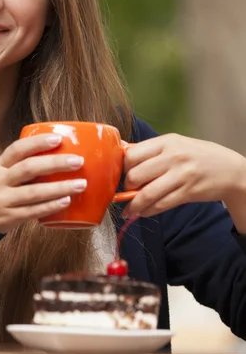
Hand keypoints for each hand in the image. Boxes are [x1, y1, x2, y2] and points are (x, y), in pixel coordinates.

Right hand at [0, 134, 85, 232]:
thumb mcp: (0, 172)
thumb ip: (22, 164)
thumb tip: (59, 153)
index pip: (17, 149)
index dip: (37, 143)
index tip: (58, 139)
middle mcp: (0, 181)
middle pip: (28, 169)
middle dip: (55, 164)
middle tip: (78, 161)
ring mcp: (4, 200)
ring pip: (33, 192)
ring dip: (59, 188)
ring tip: (81, 184)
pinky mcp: (10, 217)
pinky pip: (33, 211)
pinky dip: (50, 206)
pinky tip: (66, 201)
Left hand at [122, 133, 245, 218]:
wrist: (231, 170)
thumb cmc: (199, 155)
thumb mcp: (176, 144)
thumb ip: (151, 149)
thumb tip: (122, 151)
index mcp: (166, 142)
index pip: (132, 154)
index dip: (123, 167)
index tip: (121, 173)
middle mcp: (173, 157)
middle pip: (136, 174)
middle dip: (126, 186)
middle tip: (126, 191)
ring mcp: (181, 175)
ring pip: (147, 193)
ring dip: (134, 205)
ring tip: (128, 210)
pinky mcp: (188, 192)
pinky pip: (162, 204)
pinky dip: (148, 211)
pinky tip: (143, 212)